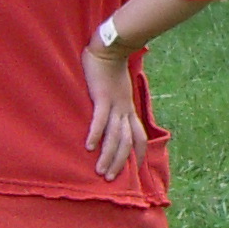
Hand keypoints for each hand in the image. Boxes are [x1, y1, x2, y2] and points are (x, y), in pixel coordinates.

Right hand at [81, 40, 146, 177]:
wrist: (110, 48)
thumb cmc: (110, 69)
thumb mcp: (118, 91)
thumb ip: (116, 105)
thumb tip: (111, 117)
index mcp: (129, 110)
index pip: (139, 137)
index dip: (138, 155)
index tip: (134, 171)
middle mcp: (124, 110)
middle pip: (127, 142)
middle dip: (120, 162)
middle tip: (110, 179)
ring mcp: (115, 104)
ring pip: (115, 136)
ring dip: (109, 155)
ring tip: (100, 171)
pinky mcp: (103, 97)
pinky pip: (100, 119)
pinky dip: (96, 134)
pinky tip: (89, 147)